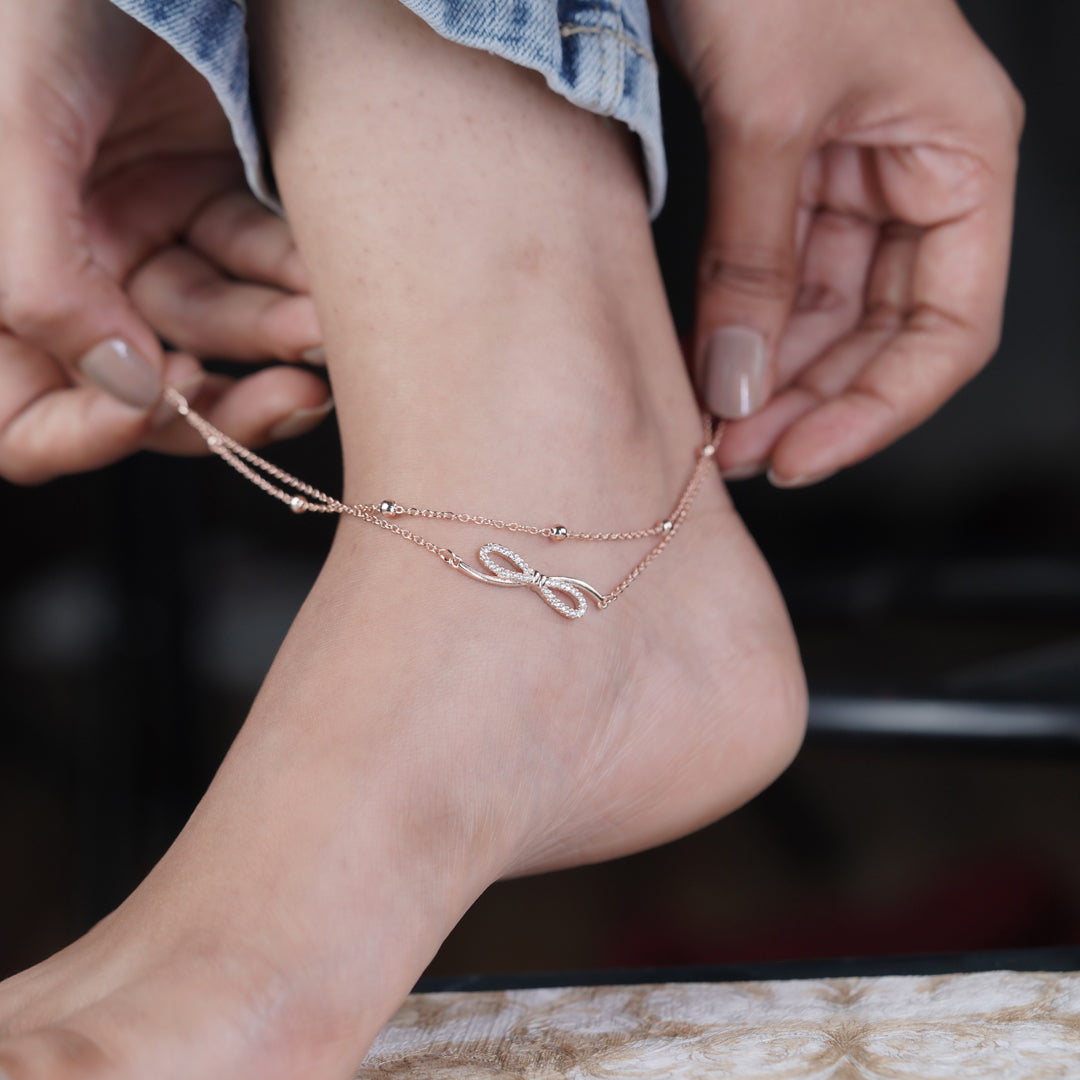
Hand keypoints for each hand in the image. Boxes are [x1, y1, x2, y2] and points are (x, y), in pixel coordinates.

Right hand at [0, 0, 328, 484]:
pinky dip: (291, 276)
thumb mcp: (15, 134)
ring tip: (318, 324)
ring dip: (271, 336)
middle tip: (288, 397)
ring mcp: (142, 234)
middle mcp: (72, 267)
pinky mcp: (207, 196)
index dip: (86, 434)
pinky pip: (255, 263)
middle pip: (145, 390)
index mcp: (6, 270)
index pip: (26, 413)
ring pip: (214, 329)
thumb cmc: (38, 4)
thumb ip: (45, 276)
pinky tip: (323, 283)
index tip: (159, 408)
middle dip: (220, 403)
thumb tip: (127, 392)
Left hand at [654, 0, 1022, 484]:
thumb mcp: (772, 116)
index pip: (948, 329)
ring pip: (825, 313)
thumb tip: (738, 385)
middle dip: (811, 400)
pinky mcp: (792, 170)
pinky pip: (777, 273)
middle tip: (741, 455)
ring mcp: (854, 178)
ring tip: (715, 430)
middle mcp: (918, 177)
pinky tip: (709, 369)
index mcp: (963, 158)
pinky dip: (742, 324)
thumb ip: (756, 261)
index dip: (880, 408)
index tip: (803, 455)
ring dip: (772, 375)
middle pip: (881, 332)